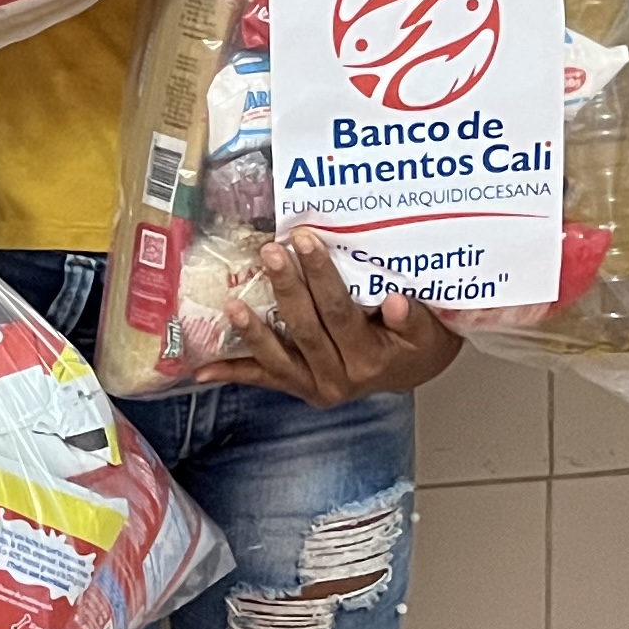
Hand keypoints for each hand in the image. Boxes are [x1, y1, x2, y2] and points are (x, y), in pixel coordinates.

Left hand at [194, 231, 468, 406]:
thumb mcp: (427, 330)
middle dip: (287, 288)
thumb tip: (396, 302)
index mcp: (369, 358)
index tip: (305, 241)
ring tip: (233, 305)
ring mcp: (314, 387)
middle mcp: (339, 378)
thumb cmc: (416, 342)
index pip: (339, 312)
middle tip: (271, 251)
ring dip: (253, 332)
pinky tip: (201, 370)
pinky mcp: (297, 388)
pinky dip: (232, 372)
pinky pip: (263, 379)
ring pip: (278, 357)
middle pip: (305, 329)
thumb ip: (411, 319)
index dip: (321, 277)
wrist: (410, 370)